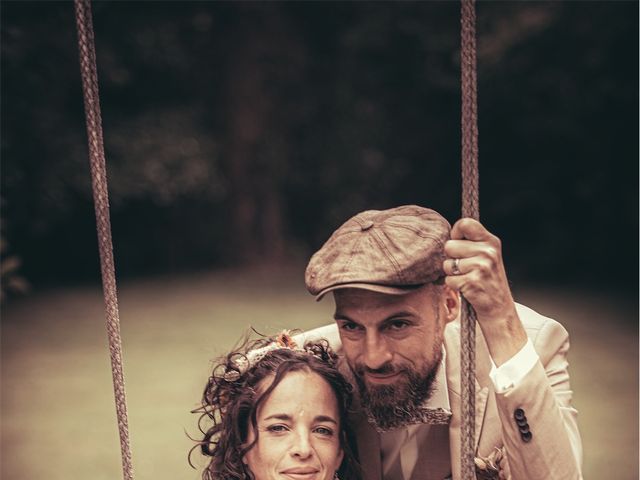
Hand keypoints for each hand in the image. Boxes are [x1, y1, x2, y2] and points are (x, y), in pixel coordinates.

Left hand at [443, 218, 526, 364]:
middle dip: (452, 258)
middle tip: (466, 268)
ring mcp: (481, 267)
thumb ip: (472, 243)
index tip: (458, 243)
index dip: (455, 233)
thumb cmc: (487, 281)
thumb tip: (450, 234)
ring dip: (452, 274)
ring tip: (468, 278)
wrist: (499, 309)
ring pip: (447, 264)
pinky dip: (454, 286)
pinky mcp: (472, 282)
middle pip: (449, 245)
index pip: (465, 223)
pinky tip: (467, 288)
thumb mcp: (487, 256)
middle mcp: (488, 252)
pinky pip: (448, 279)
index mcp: (491, 241)